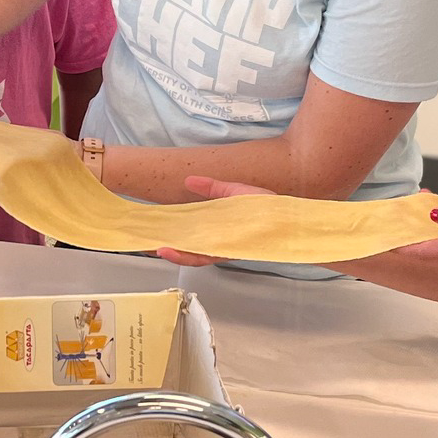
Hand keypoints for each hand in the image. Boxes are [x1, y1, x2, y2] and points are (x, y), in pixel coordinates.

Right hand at [153, 175, 272, 266]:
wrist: (288, 216)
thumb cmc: (267, 205)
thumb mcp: (234, 191)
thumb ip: (211, 188)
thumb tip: (188, 180)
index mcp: (220, 227)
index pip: (192, 234)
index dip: (174, 234)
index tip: (158, 230)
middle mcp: (220, 241)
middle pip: (189, 248)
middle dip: (169, 247)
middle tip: (149, 243)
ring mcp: (225, 248)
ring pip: (194, 255)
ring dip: (175, 254)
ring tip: (158, 249)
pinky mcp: (230, 252)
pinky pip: (205, 257)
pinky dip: (188, 255)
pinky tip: (175, 251)